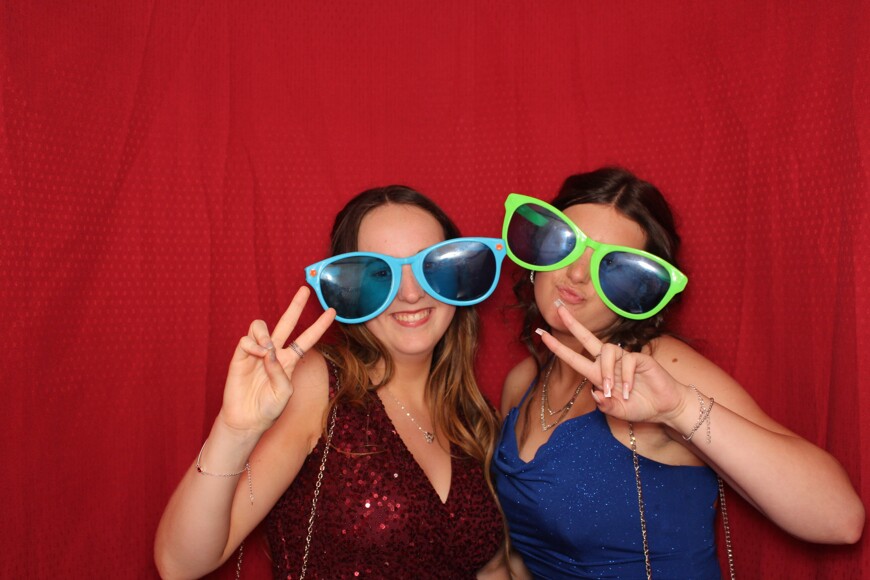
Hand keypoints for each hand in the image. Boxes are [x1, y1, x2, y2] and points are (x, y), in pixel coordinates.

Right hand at [219, 286, 335, 433]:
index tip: (333, 312)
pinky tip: (257, 355)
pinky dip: (252, 345)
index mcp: (290, 361)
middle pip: (286, 323)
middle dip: (295, 306)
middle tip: (305, 289)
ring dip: (265, 333)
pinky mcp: (240, 356)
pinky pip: (246, 340)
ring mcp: (257, 353)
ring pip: (261, 326)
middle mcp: (274, 353)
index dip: (319, 326)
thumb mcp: (284, 394)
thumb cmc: (268, 409)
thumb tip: (269, 351)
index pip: (307, 339)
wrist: (247, 420)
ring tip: (267, 348)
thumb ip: (281, 372)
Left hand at [537, 303, 688, 423]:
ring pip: (607, 351)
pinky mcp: (639, 358)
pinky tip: (629, 390)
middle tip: (559, 309)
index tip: (541, 335)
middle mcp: (608, 363)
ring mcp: (623, 358)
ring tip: (613, 390)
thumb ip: (605, 405)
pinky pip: (628, 361)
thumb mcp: (617, 411)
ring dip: (607, 371)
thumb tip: (595, 393)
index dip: (557, 347)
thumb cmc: (639, 406)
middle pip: (588, 338)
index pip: (574, 358)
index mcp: (598, 374)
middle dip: (573, 324)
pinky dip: (626, 377)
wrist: (664, 407)